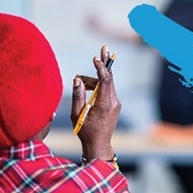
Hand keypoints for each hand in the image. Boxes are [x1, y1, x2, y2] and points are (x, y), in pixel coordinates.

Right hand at [71, 45, 120, 159]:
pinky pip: (107, 90)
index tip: (95, 59)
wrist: (99, 144)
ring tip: (80, 82)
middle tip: (105, 47)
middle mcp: (113, 102)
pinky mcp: (115, 105)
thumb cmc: (85, 131)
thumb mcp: (76, 114)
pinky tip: (87, 88)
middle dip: (105, 63)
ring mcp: (116, 104)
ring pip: (106, 84)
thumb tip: (78, 79)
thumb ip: (77, 95)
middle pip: (110, 78)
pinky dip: (98, 86)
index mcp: (104, 105)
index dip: (101, 68)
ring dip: (94, 80)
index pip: (106, 81)